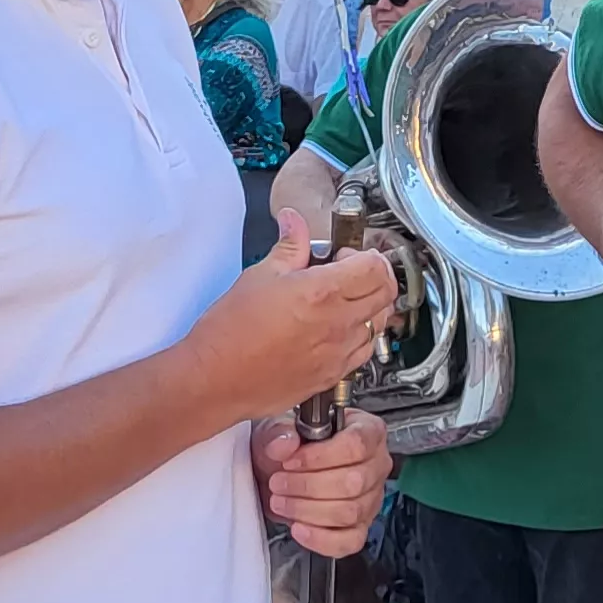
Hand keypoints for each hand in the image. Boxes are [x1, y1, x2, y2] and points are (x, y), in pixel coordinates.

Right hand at [180, 210, 401, 424]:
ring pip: (380, 323)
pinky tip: (338, 329)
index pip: (375, 266)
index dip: (365, 254)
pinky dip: (361, 335)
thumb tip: (293, 222)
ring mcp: (339, 352)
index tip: (345, 255)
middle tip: (351, 273)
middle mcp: (338, 323)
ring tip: (343, 300)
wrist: (215, 379)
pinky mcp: (333, 374)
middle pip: (387, 292)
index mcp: (322, 292)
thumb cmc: (230, 333)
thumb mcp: (259, 275)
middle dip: (376, 276)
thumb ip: (289, 246)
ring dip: (370, 306)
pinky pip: (365, 351)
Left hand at [251, 407, 390, 556]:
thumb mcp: (279, 429)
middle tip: (278, 483)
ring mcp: (372, 498)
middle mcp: (376, 465)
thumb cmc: (291, 448)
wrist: (281, 472)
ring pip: (350, 512)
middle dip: (308, 486)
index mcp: (368, 431)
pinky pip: (349, 541)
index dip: (320, 456)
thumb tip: (285, 443)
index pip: (357, 445)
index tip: (290, 461)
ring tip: (281, 502)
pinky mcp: (361, 526)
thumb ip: (280, 432)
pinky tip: (298, 528)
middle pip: (354, 482)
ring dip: (308, 510)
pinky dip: (321, 539)